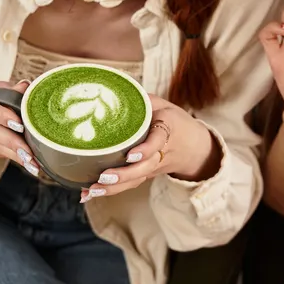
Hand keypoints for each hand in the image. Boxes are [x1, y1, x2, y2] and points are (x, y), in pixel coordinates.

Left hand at [80, 94, 218, 201]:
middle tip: (103, 177)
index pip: (158, 140)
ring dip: (114, 188)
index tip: (131, 155)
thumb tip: (110, 89)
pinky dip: (110, 191)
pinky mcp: (145, 174)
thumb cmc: (173, 120)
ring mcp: (153, 166)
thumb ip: (140, 99)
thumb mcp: (161, 104)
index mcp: (168, 129)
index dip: (146, 149)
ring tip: (92, 191)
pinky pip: (130, 184)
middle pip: (145, 167)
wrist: (194, 146)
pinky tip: (89, 194)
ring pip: (136, 179)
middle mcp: (161, 152)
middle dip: (124, 175)